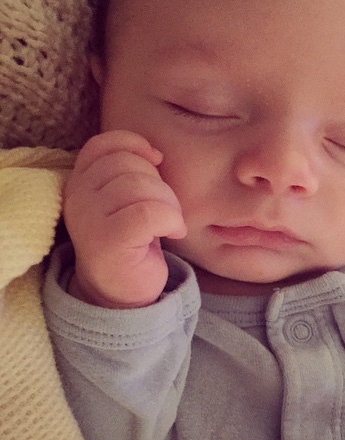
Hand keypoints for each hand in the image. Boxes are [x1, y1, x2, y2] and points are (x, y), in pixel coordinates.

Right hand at [63, 130, 186, 307]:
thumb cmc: (132, 241)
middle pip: (128, 164)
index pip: (102, 144)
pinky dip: (171, 220)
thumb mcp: (128, 199)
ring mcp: (87, 219)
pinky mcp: (106, 241)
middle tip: (166, 210)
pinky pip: (150, 212)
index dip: (134, 144)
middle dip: (160, 183)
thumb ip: (130, 171)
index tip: (156, 161)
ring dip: (169, 204)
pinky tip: (173, 233)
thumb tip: (154, 153)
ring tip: (169, 224)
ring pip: (140, 186)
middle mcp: (77, 197)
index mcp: (81, 182)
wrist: (121, 294)